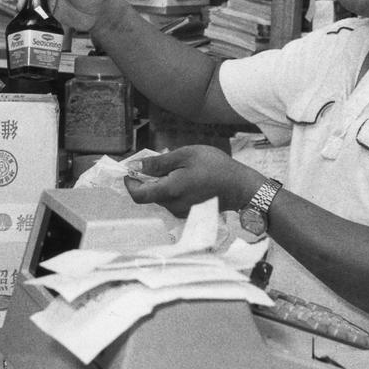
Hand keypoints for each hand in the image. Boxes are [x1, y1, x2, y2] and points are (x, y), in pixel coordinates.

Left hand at [123, 145, 264, 215]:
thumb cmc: (215, 167)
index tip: (130, 169)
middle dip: (147, 178)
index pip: (138, 194)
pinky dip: (171, 188)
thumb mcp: (185, 156)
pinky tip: (185, 176)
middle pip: (149, 194)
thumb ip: (158, 163)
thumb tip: (135, 167)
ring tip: (176, 166)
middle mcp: (172, 206)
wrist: (240, 186)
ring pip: (160, 196)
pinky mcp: (188, 212)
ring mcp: (181, 211)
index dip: (129, 183)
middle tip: (157, 160)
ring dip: (160, 182)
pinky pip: (172, 200)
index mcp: (169, 191)